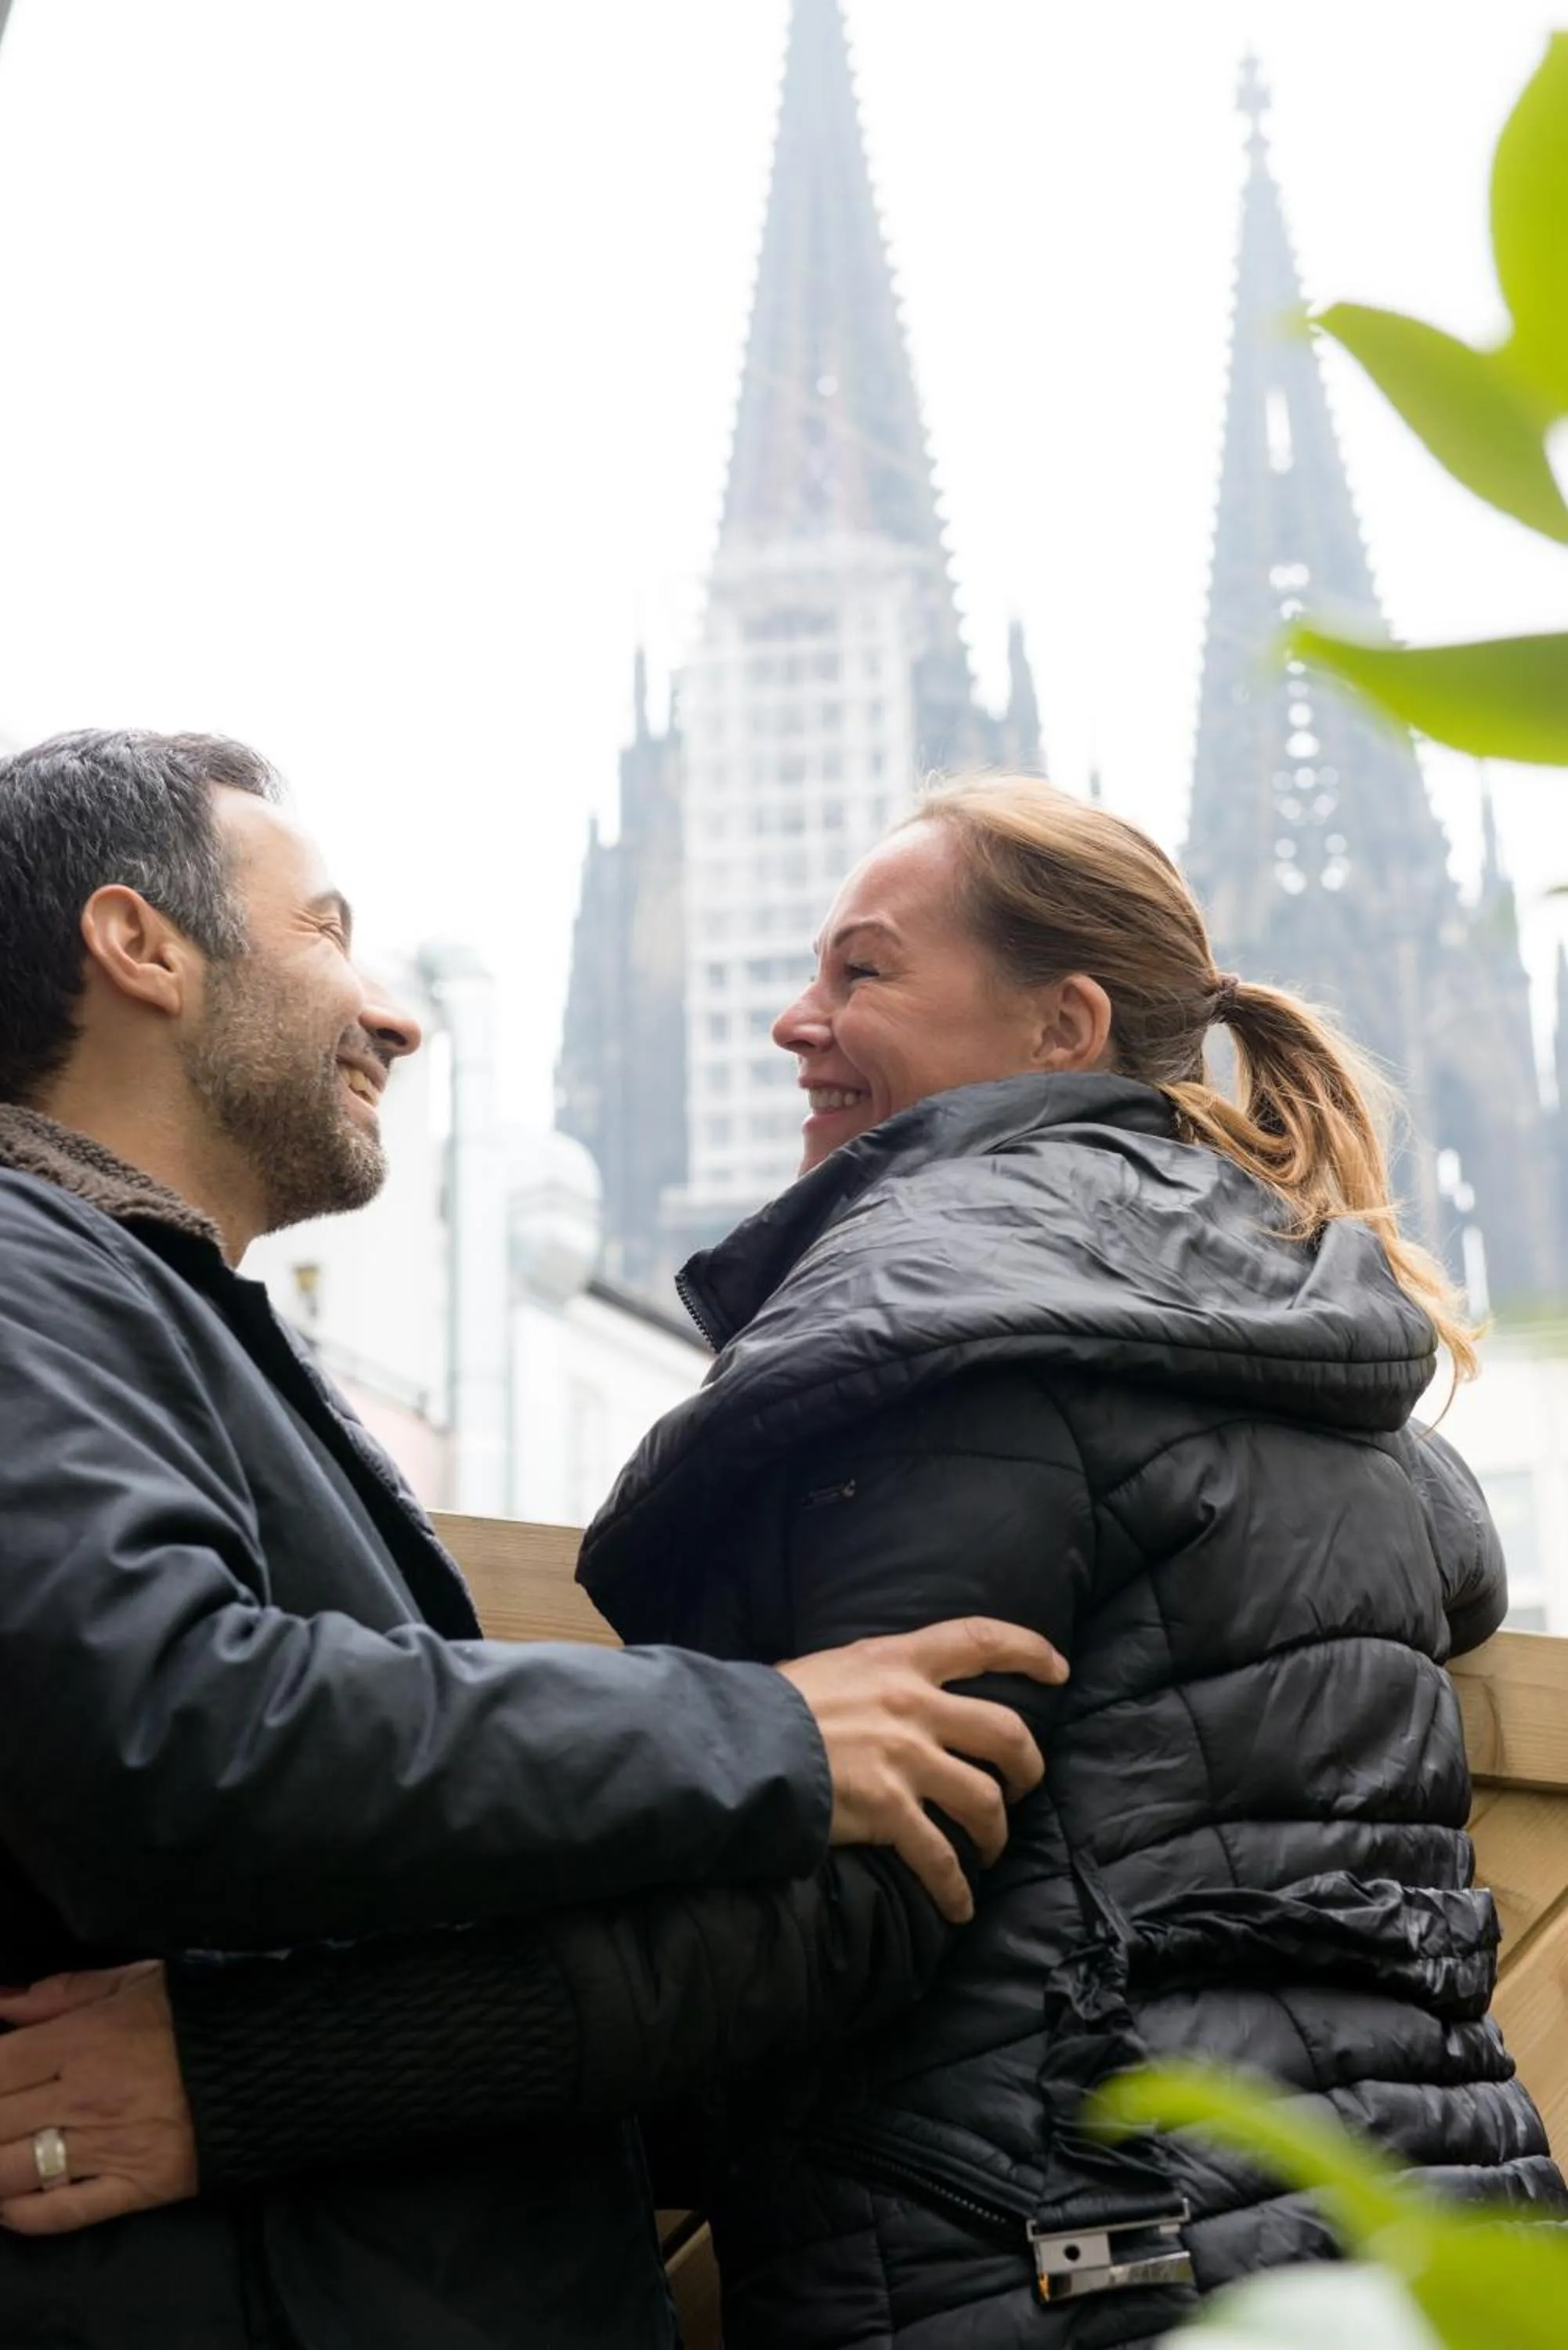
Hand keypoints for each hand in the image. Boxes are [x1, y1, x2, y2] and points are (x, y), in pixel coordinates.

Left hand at [0, 1962, 196, 2232]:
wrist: (274, 2060)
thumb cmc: (198, 2014)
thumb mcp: (136, 1982)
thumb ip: (64, 1992)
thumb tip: (3, 2002)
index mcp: (83, 2040)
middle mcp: (86, 2097)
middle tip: (0, 2115)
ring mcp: (107, 2148)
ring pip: (11, 2173)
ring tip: (0, 2152)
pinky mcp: (134, 2188)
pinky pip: (60, 2214)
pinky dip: (21, 2214)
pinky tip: (8, 2202)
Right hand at [779, 1617, 1067, 1924]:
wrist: (737, 1744)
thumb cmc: (773, 1706)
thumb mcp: (832, 1668)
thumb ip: (873, 1680)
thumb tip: (886, 1696)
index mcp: (896, 1660)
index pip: (978, 1640)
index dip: (1027, 1650)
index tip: (1056, 1667)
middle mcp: (913, 1706)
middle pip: (1005, 1732)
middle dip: (1027, 1764)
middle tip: (1025, 1783)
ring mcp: (906, 1760)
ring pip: (985, 1799)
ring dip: (996, 1831)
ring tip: (991, 1849)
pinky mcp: (890, 1811)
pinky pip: (941, 1858)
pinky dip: (955, 1888)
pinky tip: (959, 1906)